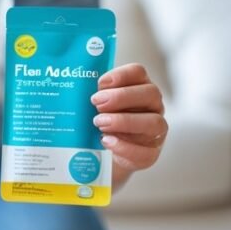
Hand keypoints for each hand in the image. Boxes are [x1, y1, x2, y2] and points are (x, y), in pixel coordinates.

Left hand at [91, 63, 166, 189]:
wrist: (107, 156)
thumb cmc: (103, 124)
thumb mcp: (99, 108)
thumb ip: (95, 98)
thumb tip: (74, 91)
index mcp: (140, 90)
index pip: (139, 73)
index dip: (121, 75)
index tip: (101, 82)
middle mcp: (153, 108)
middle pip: (151, 93)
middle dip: (122, 97)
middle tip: (97, 103)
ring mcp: (156, 132)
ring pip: (154, 122)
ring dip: (124, 121)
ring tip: (99, 122)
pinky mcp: (150, 154)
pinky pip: (144, 151)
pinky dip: (124, 146)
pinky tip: (106, 141)